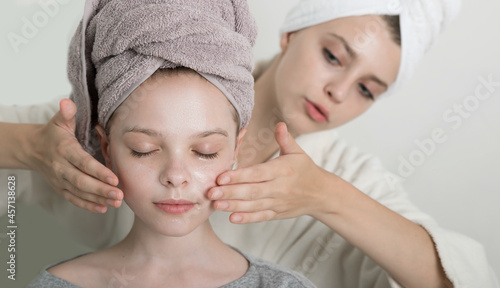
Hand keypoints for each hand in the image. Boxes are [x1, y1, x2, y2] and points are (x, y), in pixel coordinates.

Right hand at [29, 99, 122, 212]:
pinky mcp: (61, 188)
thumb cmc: (52, 133)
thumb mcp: (59, 121)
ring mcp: (60, 180)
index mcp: (64, 150)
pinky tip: (103, 208)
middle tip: (119, 194)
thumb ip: (67, 113)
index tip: (114, 179)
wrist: (32, 148)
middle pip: (82, 182)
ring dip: (99, 199)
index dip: (98, 172)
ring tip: (117, 201)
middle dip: (101, 189)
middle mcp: (61, 167)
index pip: (83, 163)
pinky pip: (74, 199)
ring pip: (80, 192)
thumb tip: (67, 103)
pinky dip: (88, 205)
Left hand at [208, 122, 334, 223]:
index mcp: (282, 170)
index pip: (257, 174)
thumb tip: (280, 124)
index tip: (221, 177)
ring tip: (216, 205)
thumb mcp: (297, 152)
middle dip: (230, 192)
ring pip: (254, 205)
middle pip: (252, 191)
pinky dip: (247, 218)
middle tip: (211, 192)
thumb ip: (285, 139)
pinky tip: (232, 218)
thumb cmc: (305, 170)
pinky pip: (261, 216)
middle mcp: (280, 188)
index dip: (239, 176)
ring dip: (234, 206)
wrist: (321, 194)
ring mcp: (278, 202)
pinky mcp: (277, 213)